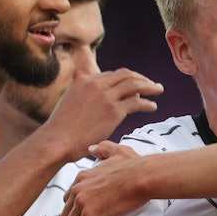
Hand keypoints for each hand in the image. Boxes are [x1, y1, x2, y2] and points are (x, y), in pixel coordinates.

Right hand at [41, 69, 162, 162]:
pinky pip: (137, 102)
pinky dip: (147, 103)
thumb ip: (80, 92)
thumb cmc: (61, 128)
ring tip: (158, 90)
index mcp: (85, 80)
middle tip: (152, 84)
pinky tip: (152, 107)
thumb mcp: (68, 101)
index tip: (135, 85)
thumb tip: (84, 87)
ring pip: (134, 85)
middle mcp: (96, 84)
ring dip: (149, 86)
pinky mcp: (114, 111)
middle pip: (126, 75)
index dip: (126, 79)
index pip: (111, 75)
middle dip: (141, 78)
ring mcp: (106, 96)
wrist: (58, 140)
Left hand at [62, 141, 144, 215]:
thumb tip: (92, 148)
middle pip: (66, 213)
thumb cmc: (134, 166)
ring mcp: (82, 204)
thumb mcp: (117, 151)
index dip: (72, 209)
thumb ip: (103, 149)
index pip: (69, 197)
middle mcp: (78, 190)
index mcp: (83, 177)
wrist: (142, 177)